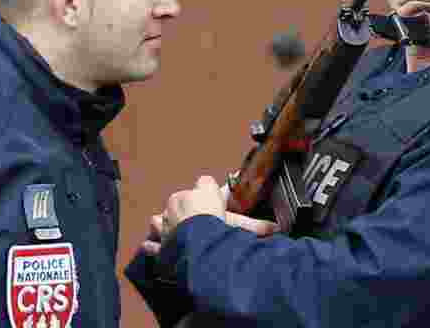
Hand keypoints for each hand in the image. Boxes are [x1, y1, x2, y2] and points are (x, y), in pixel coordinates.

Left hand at [139, 176, 278, 255]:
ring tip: (173, 229)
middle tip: (202, 220)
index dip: (213, 193)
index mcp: (196, 193)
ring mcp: (165, 223)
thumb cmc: (214, 225)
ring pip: (160, 219)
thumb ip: (256, 224)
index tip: (219, 198)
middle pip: (181, 200)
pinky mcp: (158, 242)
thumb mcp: (238, 220)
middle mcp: (177, 204)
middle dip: (189, 208)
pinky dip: (152, 245)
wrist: (195, 244)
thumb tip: (277, 228)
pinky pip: (151, 242)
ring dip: (166, 224)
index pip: (205, 184)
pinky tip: (151, 246)